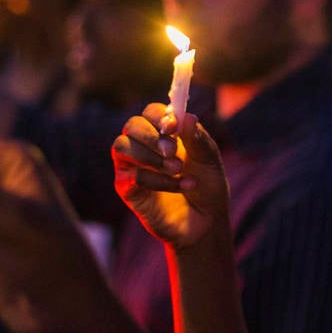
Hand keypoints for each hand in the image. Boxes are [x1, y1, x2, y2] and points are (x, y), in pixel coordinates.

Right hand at [112, 104, 228, 249]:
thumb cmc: (207, 185)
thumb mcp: (210, 160)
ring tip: (178, 170)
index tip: (173, 126)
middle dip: (152, 137)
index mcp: (164, 133)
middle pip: (132, 126)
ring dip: (151, 158)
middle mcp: (144, 146)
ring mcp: (132, 167)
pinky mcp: (128, 190)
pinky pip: (130, 177)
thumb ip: (197, 138)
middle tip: (173, 152)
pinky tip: (179, 186)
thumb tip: (187, 116)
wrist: (207, 220)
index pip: (151, 112)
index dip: (159, 116)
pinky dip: (156, 181)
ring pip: (122, 147)